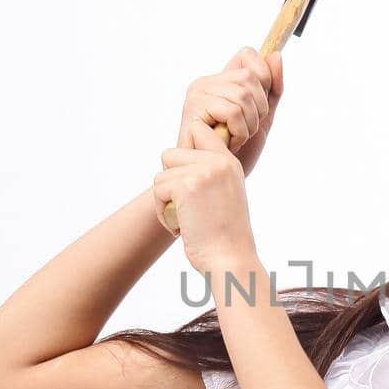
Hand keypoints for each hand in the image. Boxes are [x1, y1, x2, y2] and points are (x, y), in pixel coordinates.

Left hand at [153, 125, 256, 275]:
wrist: (230, 259)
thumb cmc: (225, 236)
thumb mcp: (226, 194)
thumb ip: (209, 173)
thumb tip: (175, 158)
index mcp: (229, 162)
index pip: (198, 130)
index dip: (183, 152)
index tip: (187, 181)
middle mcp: (218, 162)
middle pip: (170, 154)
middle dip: (170, 181)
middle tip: (183, 206)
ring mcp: (203, 172)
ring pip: (160, 175)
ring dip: (164, 200)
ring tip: (183, 219)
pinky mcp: (186, 186)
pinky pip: (157, 190)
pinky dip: (161, 211)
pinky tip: (180, 226)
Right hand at [176, 47, 284, 179]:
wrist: (217, 181)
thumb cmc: (235, 152)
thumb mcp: (262, 118)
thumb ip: (272, 89)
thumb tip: (276, 55)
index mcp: (221, 81)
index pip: (247, 54)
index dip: (263, 77)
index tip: (260, 105)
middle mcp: (206, 82)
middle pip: (250, 78)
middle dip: (259, 110)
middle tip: (245, 131)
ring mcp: (198, 94)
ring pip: (243, 95)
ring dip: (249, 124)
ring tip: (236, 139)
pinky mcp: (193, 110)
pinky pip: (232, 111)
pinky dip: (239, 132)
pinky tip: (229, 144)